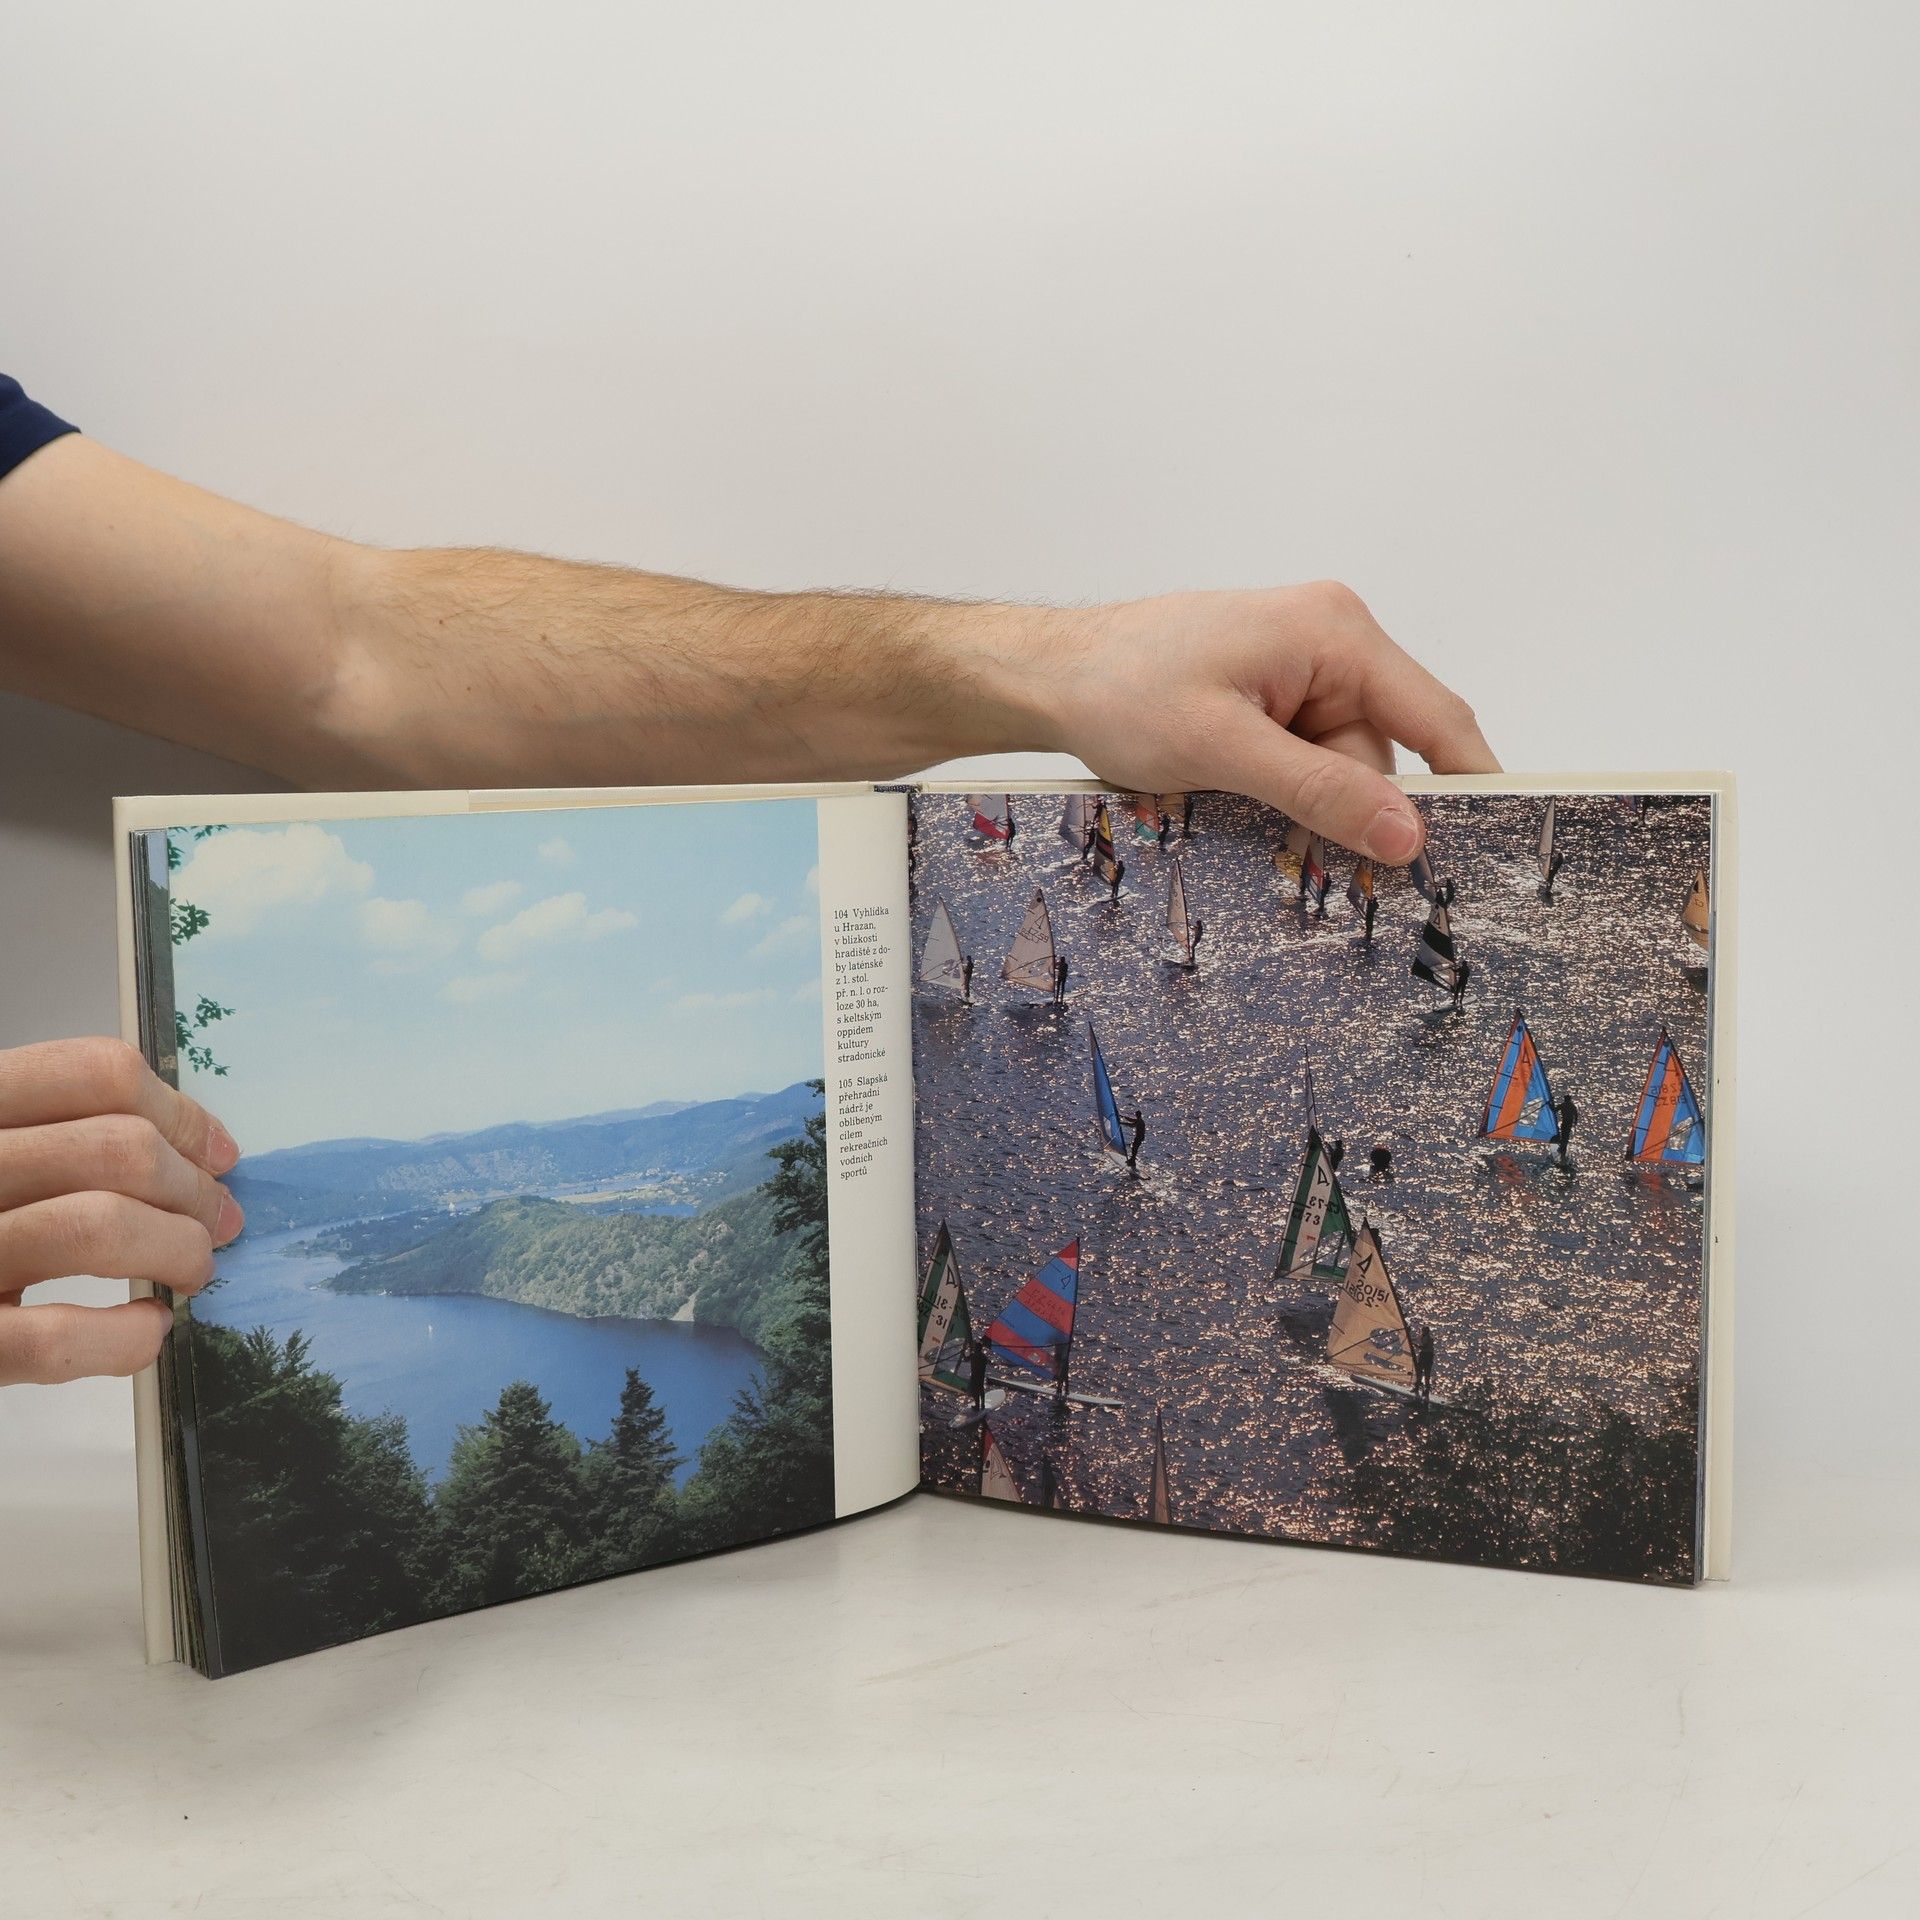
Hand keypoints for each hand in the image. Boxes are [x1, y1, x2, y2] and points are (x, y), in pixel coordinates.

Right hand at [0, 1038, 242, 1385]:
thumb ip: (49, 1135)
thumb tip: (192, 1149)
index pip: (94, 1073)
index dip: (179, 1112)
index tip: (215, 1153)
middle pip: (117, 1149)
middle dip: (194, 1190)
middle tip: (219, 1221)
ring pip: (100, 1227)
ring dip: (177, 1250)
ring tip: (191, 1270)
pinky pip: (53, 1339)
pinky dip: (125, 1338)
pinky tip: (144, 1330)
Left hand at [1034, 582, 1500, 861]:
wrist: (1049, 676)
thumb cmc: (1121, 687)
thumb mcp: (1222, 747)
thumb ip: (1319, 789)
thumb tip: (1407, 833)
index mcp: (1336, 632)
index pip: (1436, 718)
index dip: (1470, 784)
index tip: (1498, 846)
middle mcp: (1331, 644)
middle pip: (1378, 758)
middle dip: (1343, 812)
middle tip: (1300, 859)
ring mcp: (1299, 673)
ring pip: (1337, 772)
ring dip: (1298, 808)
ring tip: (1228, 807)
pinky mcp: (1270, 702)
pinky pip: (1302, 765)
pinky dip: (1278, 796)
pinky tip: (1232, 800)